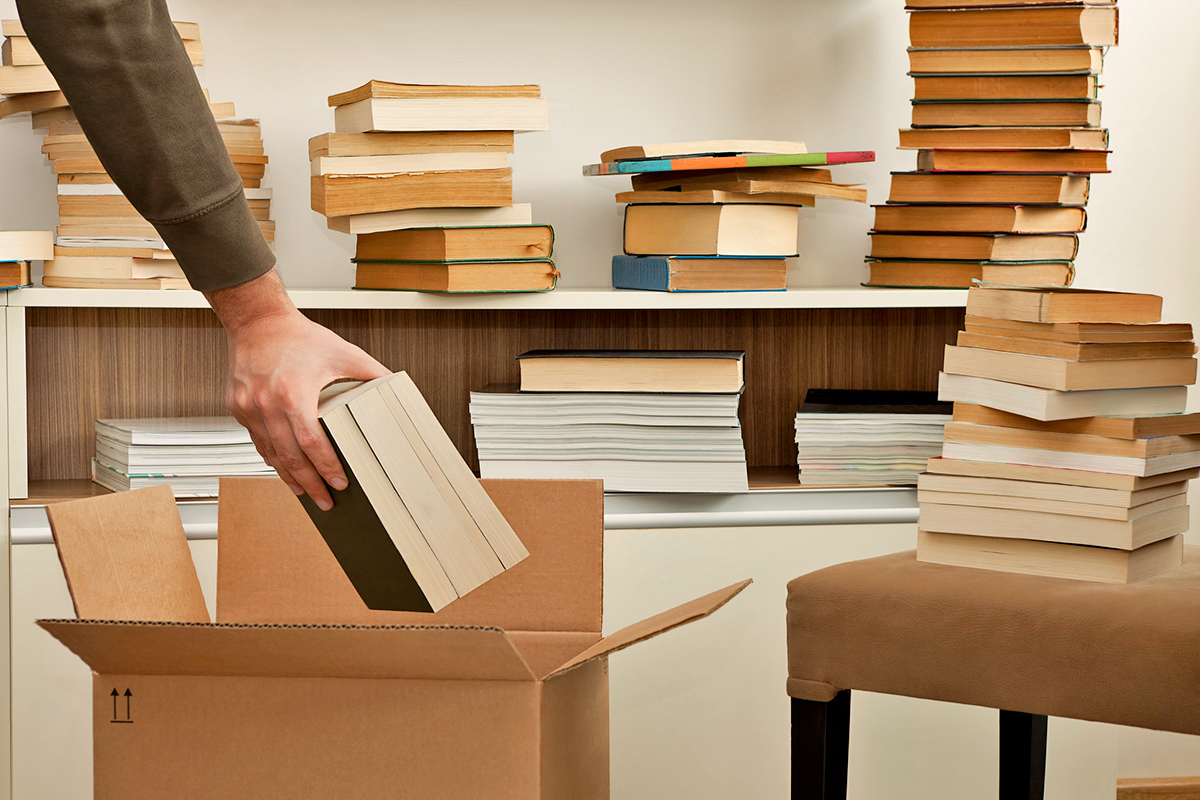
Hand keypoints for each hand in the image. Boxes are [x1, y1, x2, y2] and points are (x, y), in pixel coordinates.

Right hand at [204, 270, 389, 509]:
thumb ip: (371, 373)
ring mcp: (248, 408)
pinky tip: (286, 469)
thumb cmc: (299, 336)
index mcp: (293, 392)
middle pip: (290, 457)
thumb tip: (396, 388)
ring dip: (289, 477)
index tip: (340, 483)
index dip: (326, 467)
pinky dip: (273, 458)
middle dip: (310, 484)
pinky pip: (258, 441)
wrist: (257, 321)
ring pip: (270, 454)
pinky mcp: (238, 408)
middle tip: (327, 501)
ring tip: (307, 493)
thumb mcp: (342, 352)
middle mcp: (266, 403)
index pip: (312, 442)